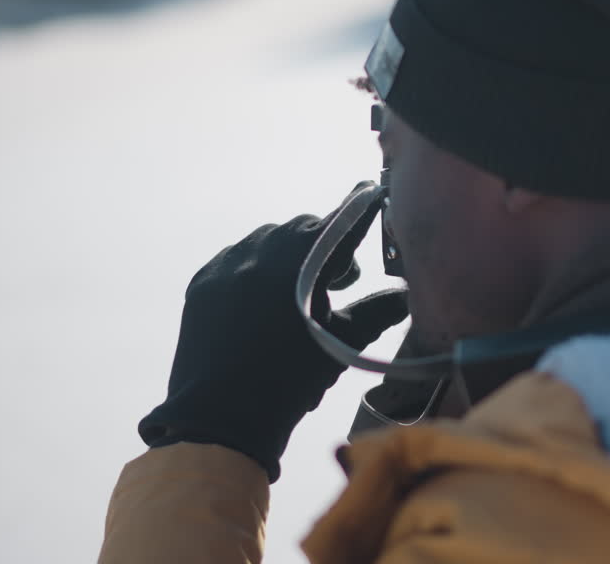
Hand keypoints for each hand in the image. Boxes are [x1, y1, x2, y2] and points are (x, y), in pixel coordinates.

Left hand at [138, 186, 406, 480]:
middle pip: (304, 229)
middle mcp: (264, 249)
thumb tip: (406, 295)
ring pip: (268, 240)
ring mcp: (229, 263)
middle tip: (339, 281)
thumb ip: (378, 312)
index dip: (359, 208)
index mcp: (304, 260)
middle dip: (325, 246)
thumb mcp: (342, 343)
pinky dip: (255, 270)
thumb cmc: (291, 381)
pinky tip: (262, 301)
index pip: (341, 220)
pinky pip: (237, 259)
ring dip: (289, 256)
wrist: (221, 417)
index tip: (371, 194)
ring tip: (296, 293)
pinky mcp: (204, 280)